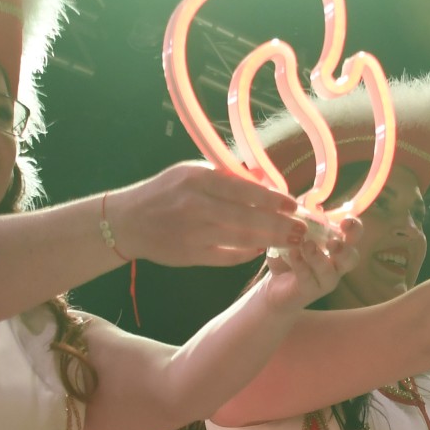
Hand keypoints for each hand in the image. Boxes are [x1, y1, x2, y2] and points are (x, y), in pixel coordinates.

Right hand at [107, 163, 309, 266]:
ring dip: (271, 241)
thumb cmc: (165, 192)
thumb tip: (264, 180)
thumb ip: (225, 177)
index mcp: (197, 179)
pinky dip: (247, 254)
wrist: (127, 221)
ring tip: (292, 241)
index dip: (272, 199)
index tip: (293, 204)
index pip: (244, 190)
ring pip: (241, 239)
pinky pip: (228, 257)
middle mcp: (195, 205)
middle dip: (280, 225)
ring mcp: (193, 233)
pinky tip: (262, 250)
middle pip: (248, 218)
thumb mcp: (190, 173)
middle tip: (302, 229)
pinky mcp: (191, 255)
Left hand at [254, 216, 359, 307]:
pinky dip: (301, 265)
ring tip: (306, 245)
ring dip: (319, 257)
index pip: (354, 235)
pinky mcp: (310, 291)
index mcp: (336, 245)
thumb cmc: (288, 255)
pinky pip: (309, 279)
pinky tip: (292, 254)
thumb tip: (302, 202)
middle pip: (352, 258)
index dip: (355, 228)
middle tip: (333, 242)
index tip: (345, 222)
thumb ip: (298, 218)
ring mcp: (325, 280)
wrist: (274, 286)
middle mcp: (336, 264)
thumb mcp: (291, 232)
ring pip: (330, 272)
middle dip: (345, 250)